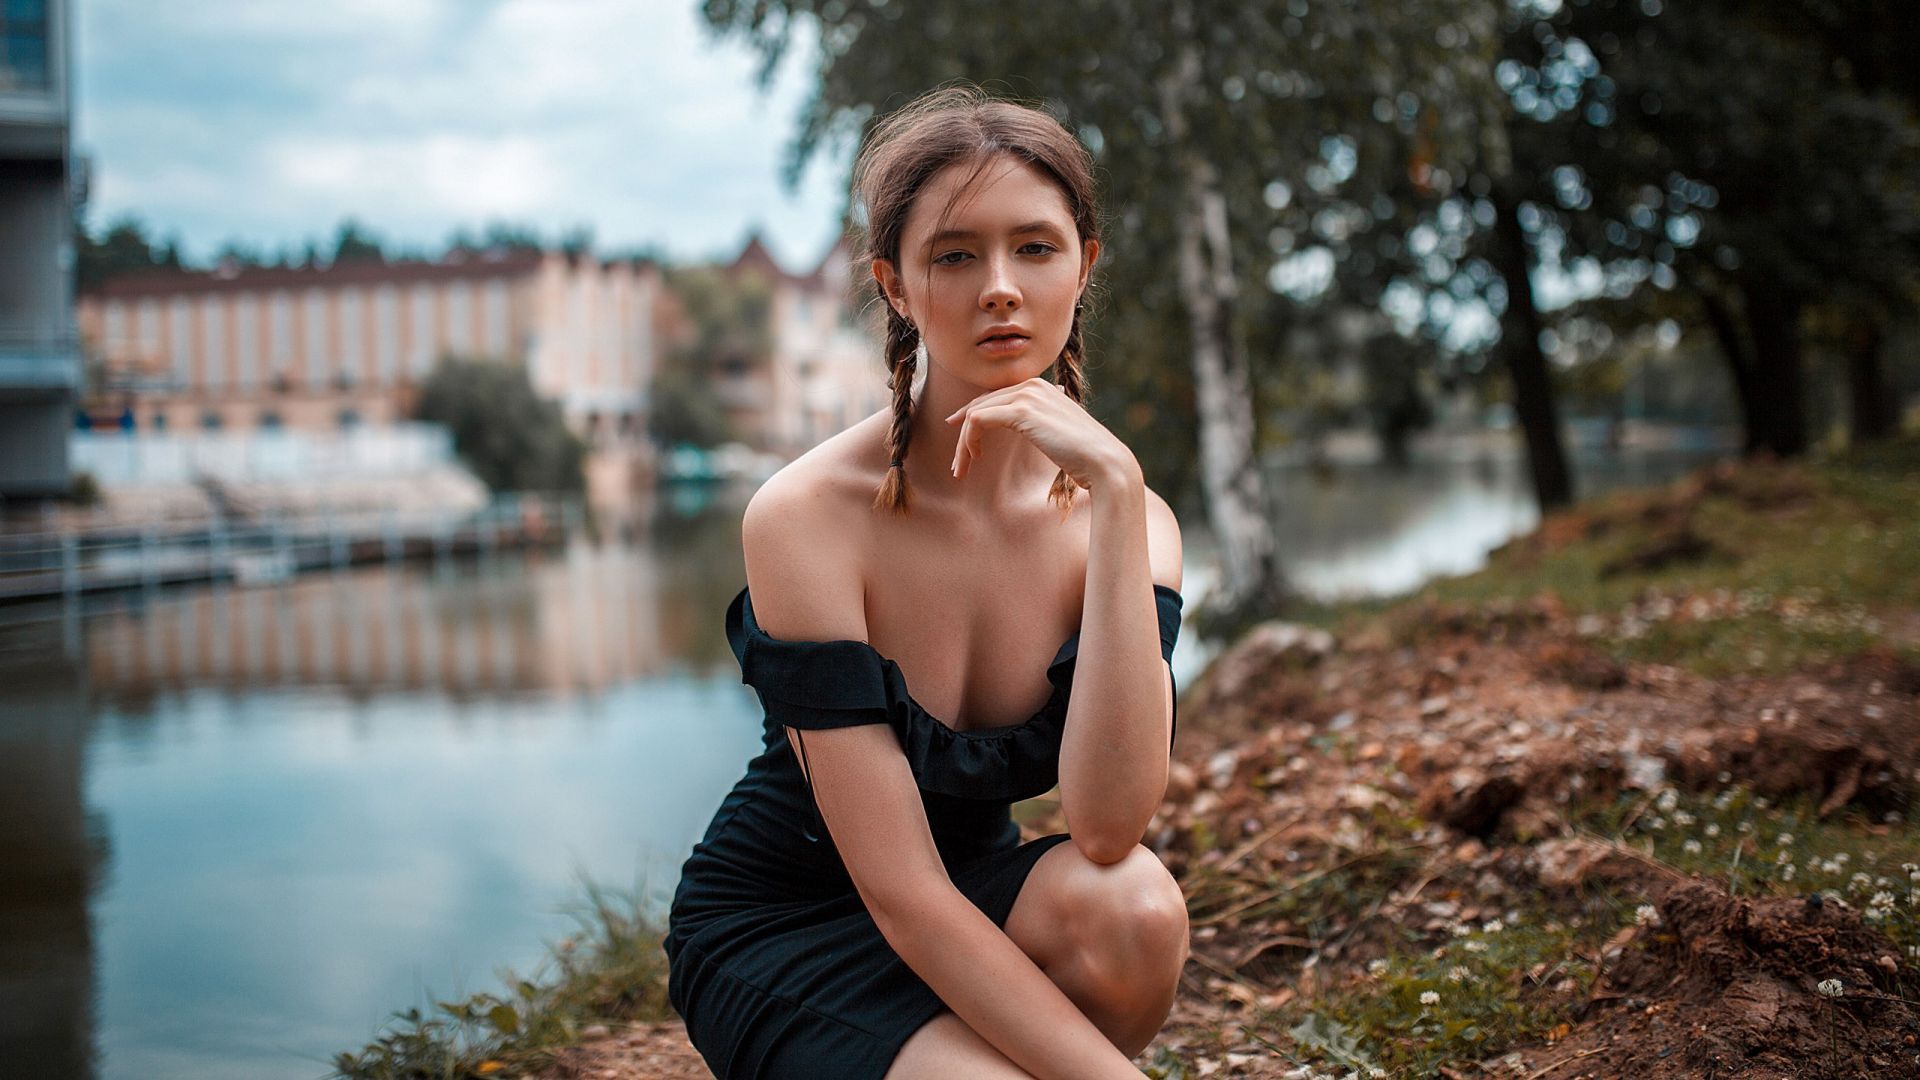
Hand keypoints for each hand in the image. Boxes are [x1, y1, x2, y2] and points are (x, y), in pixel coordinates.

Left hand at [944, 377, 1139, 490]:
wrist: (1103, 461)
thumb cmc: (1083, 456)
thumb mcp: (1057, 433)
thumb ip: (1039, 424)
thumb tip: (1026, 428)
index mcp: (1040, 387)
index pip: (995, 399)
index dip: (973, 420)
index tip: (964, 445)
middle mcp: (1032, 385)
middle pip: (981, 405)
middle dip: (964, 436)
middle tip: (958, 465)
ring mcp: (1027, 395)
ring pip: (975, 413)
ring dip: (963, 444)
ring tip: (961, 469)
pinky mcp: (1021, 410)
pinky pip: (979, 420)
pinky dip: (969, 441)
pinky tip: (973, 458)